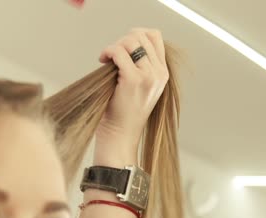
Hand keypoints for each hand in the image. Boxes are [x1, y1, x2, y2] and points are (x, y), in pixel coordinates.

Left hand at [96, 28, 168, 151]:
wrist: (121, 135)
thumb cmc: (123, 113)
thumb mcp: (140, 86)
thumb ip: (140, 65)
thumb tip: (125, 42)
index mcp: (163, 73)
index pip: (155, 36)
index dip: (136, 35)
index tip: (122, 49)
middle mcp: (159, 73)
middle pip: (142, 34)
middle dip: (122, 40)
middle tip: (111, 56)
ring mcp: (148, 76)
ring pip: (131, 40)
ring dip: (114, 46)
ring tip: (107, 59)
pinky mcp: (134, 80)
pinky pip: (119, 52)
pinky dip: (108, 52)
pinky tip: (102, 61)